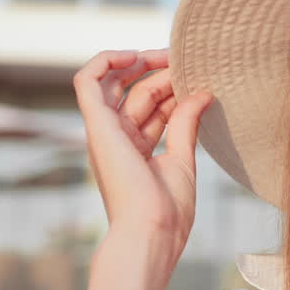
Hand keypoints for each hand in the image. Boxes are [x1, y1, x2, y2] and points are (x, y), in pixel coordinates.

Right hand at [72, 49, 212, 247]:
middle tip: (188, 63)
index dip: (173, 89)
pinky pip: (87, 81)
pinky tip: (134, 55)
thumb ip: (186, 124)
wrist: (151, 233)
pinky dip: (105, 60)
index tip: (199, 82)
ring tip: (170, 57)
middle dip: (163, 74)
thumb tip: (202, 94)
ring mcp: (105, 132)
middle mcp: (117, 139)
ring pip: (118, 83)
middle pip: (138, 93)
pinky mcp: (97, 126)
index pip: (153, 108)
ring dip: (144, 64)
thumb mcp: (183, 160)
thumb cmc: (167, 211)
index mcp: (136, 150)